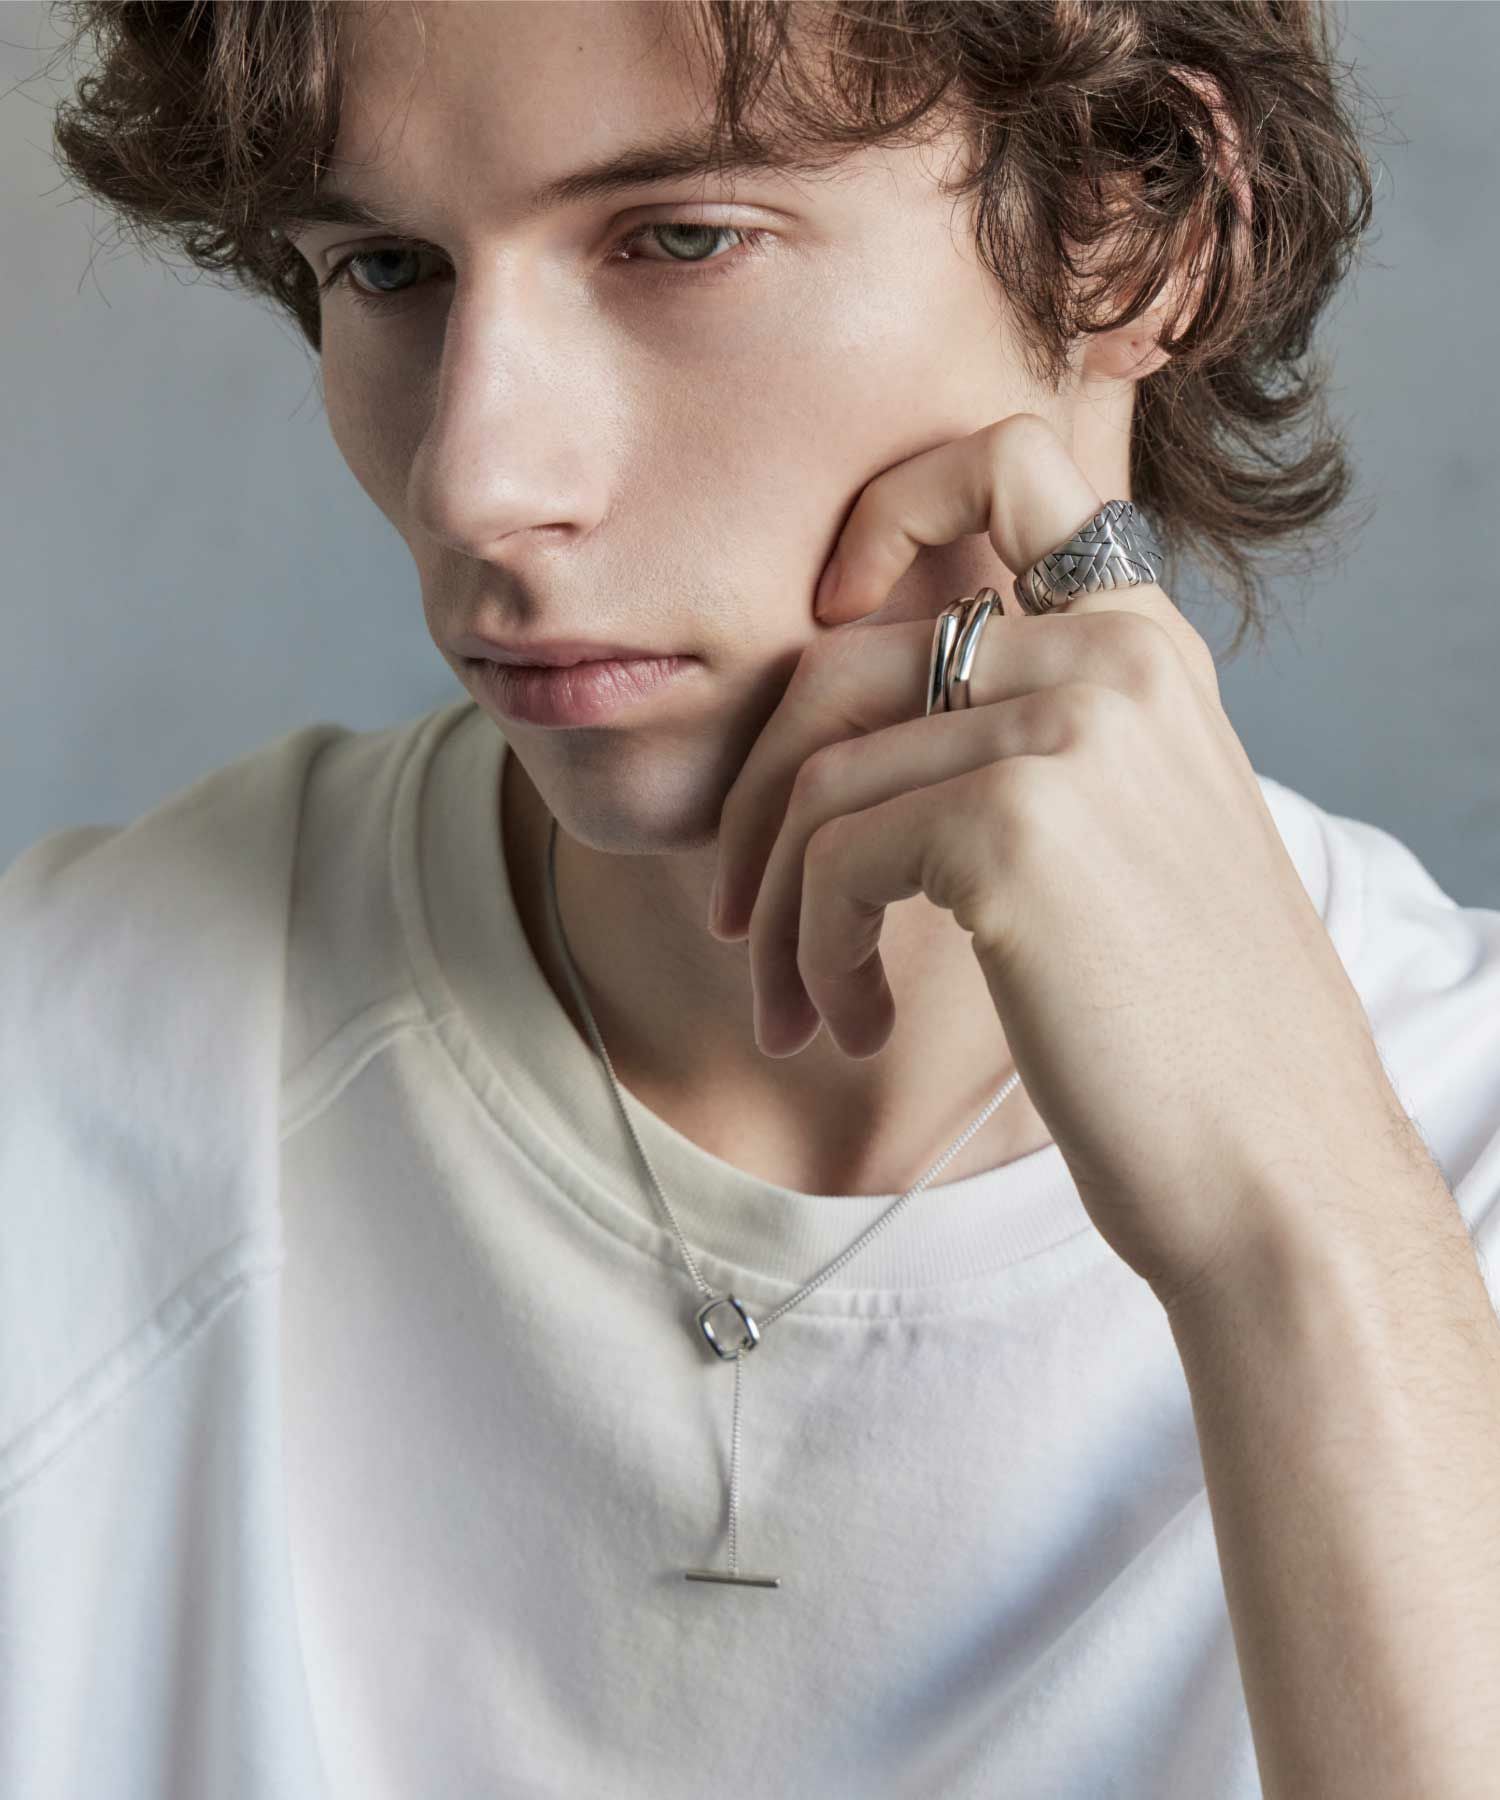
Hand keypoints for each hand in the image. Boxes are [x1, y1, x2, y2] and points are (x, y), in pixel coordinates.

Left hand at [708, 413, 1403, 1307]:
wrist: (1281, 1176)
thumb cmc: (1189, 1036)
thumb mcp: (1126, 845)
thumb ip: (1024, 750)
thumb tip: (842, 746)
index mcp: (1145, 651)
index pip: (1005, 463)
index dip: (887, 513)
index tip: (831, 621)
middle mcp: (1113, 659)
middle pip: (840, 658)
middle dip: (756, 800)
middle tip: (744, 919)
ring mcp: (1069, 730)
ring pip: (817, 777)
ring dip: (777, 912)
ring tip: (803, 1007)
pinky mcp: (1015, 824)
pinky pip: (830, 858)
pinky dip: (814, 953)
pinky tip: (854, 1025)